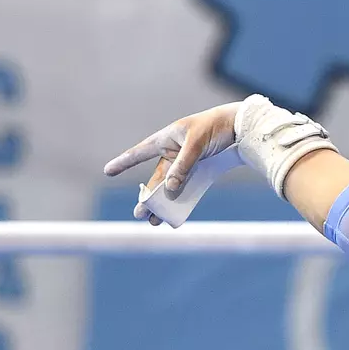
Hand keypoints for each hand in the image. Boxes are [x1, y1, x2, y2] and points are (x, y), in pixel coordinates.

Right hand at [103, 103, 241, 223]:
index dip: (124, 162)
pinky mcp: (199, 172)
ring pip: (170, 187)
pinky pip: (186, 189)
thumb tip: (169, 189)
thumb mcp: (196, 145)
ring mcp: (185, 164)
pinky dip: (181, 202)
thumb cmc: (214, 128)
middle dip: (148, 198)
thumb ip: (182, 166)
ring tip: (154, 221)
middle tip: (140, 214)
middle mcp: (172, 153)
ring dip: (163, 204)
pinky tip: (174, 216)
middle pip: (156, 178)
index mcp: (166, 139)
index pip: (140, 152)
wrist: (241, 128)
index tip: (108, 171)